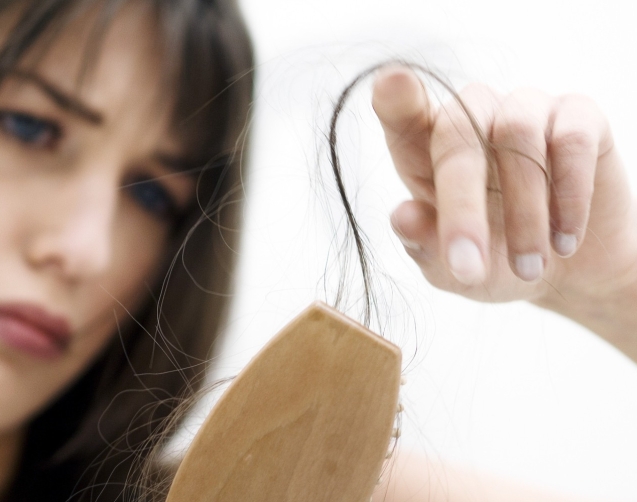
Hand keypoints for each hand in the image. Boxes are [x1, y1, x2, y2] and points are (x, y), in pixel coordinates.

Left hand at [373, 66, 636, 307]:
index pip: (403, 112)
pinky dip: (570, 196)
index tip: (391, 84)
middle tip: (470, 267)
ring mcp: (525, 110)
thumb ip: (424, 244)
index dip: (397, 97)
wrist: (570, 271)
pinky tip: (566, 240)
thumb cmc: (495, 261)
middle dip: (461, 206)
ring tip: (529, 269)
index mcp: (426, 149)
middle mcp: (473, 117)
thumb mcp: (453, 269)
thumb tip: (402, 216)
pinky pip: (572, 139)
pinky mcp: (579, 117)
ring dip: (524, 212)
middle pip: (457, 132)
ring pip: (518, 133)